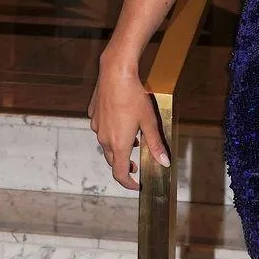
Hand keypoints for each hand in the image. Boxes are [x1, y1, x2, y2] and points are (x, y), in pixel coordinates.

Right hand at [88, 54, 169, 190]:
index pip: (120, 173)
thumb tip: (164, 162)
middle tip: (136, 165)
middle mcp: (104, 138)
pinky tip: (121, 121)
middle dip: (124, 165)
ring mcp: (97, 126)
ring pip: (106, 144)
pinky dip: (111, 132)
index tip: (137, 184)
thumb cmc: (133, 97)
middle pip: (113, 160)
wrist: (115, 73)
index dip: (128, 183)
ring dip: (118, 147)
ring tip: (132, 139)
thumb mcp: (149, 122)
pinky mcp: (93, 115)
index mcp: (118, 144)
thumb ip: (156, 144)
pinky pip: (101, 129)